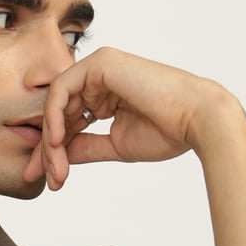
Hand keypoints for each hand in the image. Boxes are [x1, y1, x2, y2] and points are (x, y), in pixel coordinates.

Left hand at [21, 46, 231, 189]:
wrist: (197, 120)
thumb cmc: (167, 132)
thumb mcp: (114, 145)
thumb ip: (84, 147)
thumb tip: (57, 159)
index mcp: (105, 95)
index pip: (68, 122)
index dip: (55, 152)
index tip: (50, 181)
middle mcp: (100, 79)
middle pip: (59, 115)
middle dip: (49, 150)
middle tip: (48, 180)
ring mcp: (99, 68)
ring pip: (56, 105)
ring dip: (51, 141)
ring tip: (56, 169)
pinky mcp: (100, 64)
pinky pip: (61, 91)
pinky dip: (53, 118)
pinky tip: (56, 142)